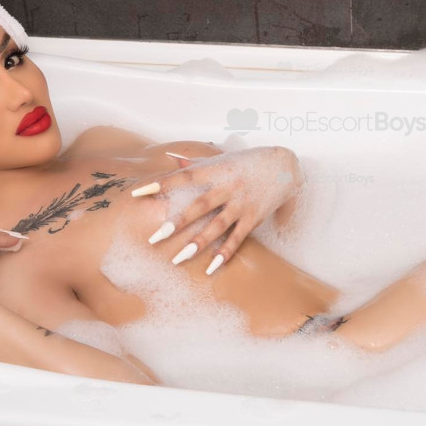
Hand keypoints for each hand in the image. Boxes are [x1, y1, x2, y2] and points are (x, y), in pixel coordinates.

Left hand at [140, 146, 303, 272]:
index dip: (162, 183)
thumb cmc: (248, 161)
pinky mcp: (254, 216)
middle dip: (177, 221)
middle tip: (155, 237)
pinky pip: (238, 237)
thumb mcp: (222, 158)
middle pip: (199, 205)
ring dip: (198, 242)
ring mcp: (241, 203)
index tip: (140, 193)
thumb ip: (194, 162)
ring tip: (178, 259)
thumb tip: (168, 159)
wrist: (285, 164)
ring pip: (217, 225)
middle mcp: (227, 186)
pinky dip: (225, 253)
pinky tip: (211, 267)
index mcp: (215, 169)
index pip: (184, 177)